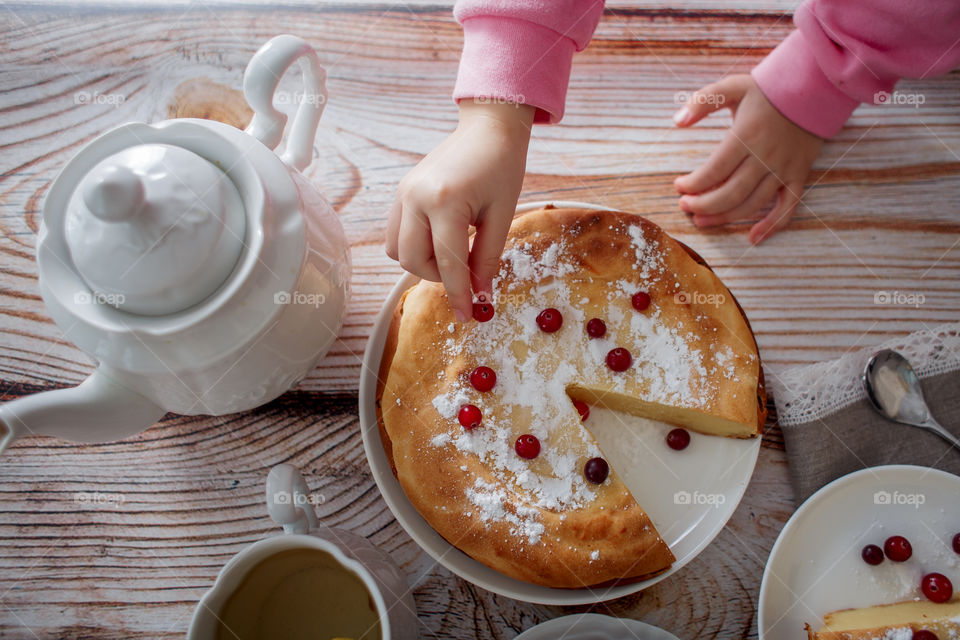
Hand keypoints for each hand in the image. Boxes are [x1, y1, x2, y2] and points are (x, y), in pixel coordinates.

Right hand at [386, 101, 534, 320]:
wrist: (489, 127)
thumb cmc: (503, 166)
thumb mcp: (502, 215)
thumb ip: (487, 258)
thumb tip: (480, 295)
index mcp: (445, 200)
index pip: (446, 262)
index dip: (458, 294)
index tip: (467, 316)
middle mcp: (415, 197)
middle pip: (412, 261)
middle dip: (439, 278)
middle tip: (467, 273)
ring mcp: (403, 193)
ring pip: (396, 251)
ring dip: (422, 263)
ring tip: (452, 255)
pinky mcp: (401, 192)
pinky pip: (395, 233)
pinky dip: (413, 246)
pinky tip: (439, 240)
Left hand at [673, 74, 822, 243]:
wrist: (814, 86)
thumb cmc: (768, 88)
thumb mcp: (732, 87)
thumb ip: (702, 102)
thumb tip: (677, 122)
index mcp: (745, 136)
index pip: (712, 171)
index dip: (692, 184)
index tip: (679, 186)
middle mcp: (765, 157)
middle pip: (729, 193)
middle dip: (702, 205)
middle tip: (685, 206)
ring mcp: (783, 169)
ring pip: (752, 204)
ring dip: (724, 217)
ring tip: (702, 220)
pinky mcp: (798, 175)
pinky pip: (788, 207)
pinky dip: (772, 226)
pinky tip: (752, 238)